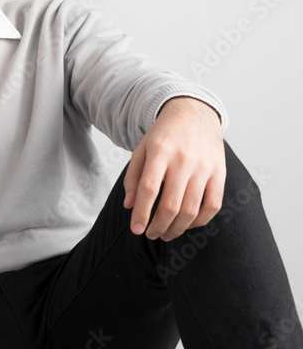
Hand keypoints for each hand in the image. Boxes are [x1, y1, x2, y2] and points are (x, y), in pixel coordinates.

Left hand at [123, 97, 224, 240]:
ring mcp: (204, 167)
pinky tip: (187, 225)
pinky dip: (200, 221)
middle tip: (150, 234)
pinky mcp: (220, 173)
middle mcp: (183, 160)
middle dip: (158, 225)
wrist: (193, 114)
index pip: (148, 188)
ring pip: (191, 209)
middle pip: (171, 204)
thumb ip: (133, 176)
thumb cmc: (164, 135)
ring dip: (177, 228)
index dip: (141, 212)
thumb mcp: (142, 149)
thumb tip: (129, 205)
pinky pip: (213, 205)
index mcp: (160, 151)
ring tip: (165, 234)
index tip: (136, 229)